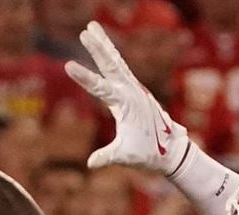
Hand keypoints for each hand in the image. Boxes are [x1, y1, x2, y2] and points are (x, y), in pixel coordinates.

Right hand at [65, 22, 189, 174]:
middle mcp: (130, 91)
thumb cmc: (148, 153)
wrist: (171, 150)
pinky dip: (111, 56)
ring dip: (104, 45)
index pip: (100, 88)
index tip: (68, 65)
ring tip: (91, 27)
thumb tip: (91, 164)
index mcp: (126, 104)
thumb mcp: (126, 156)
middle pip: (111, 65)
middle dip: (97, 48)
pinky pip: (121, 68)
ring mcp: (133, 89)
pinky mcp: (134, 91)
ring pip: (116, 62)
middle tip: (85, 31)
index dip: (84, 77)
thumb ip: (108, 157)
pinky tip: (105, 47)